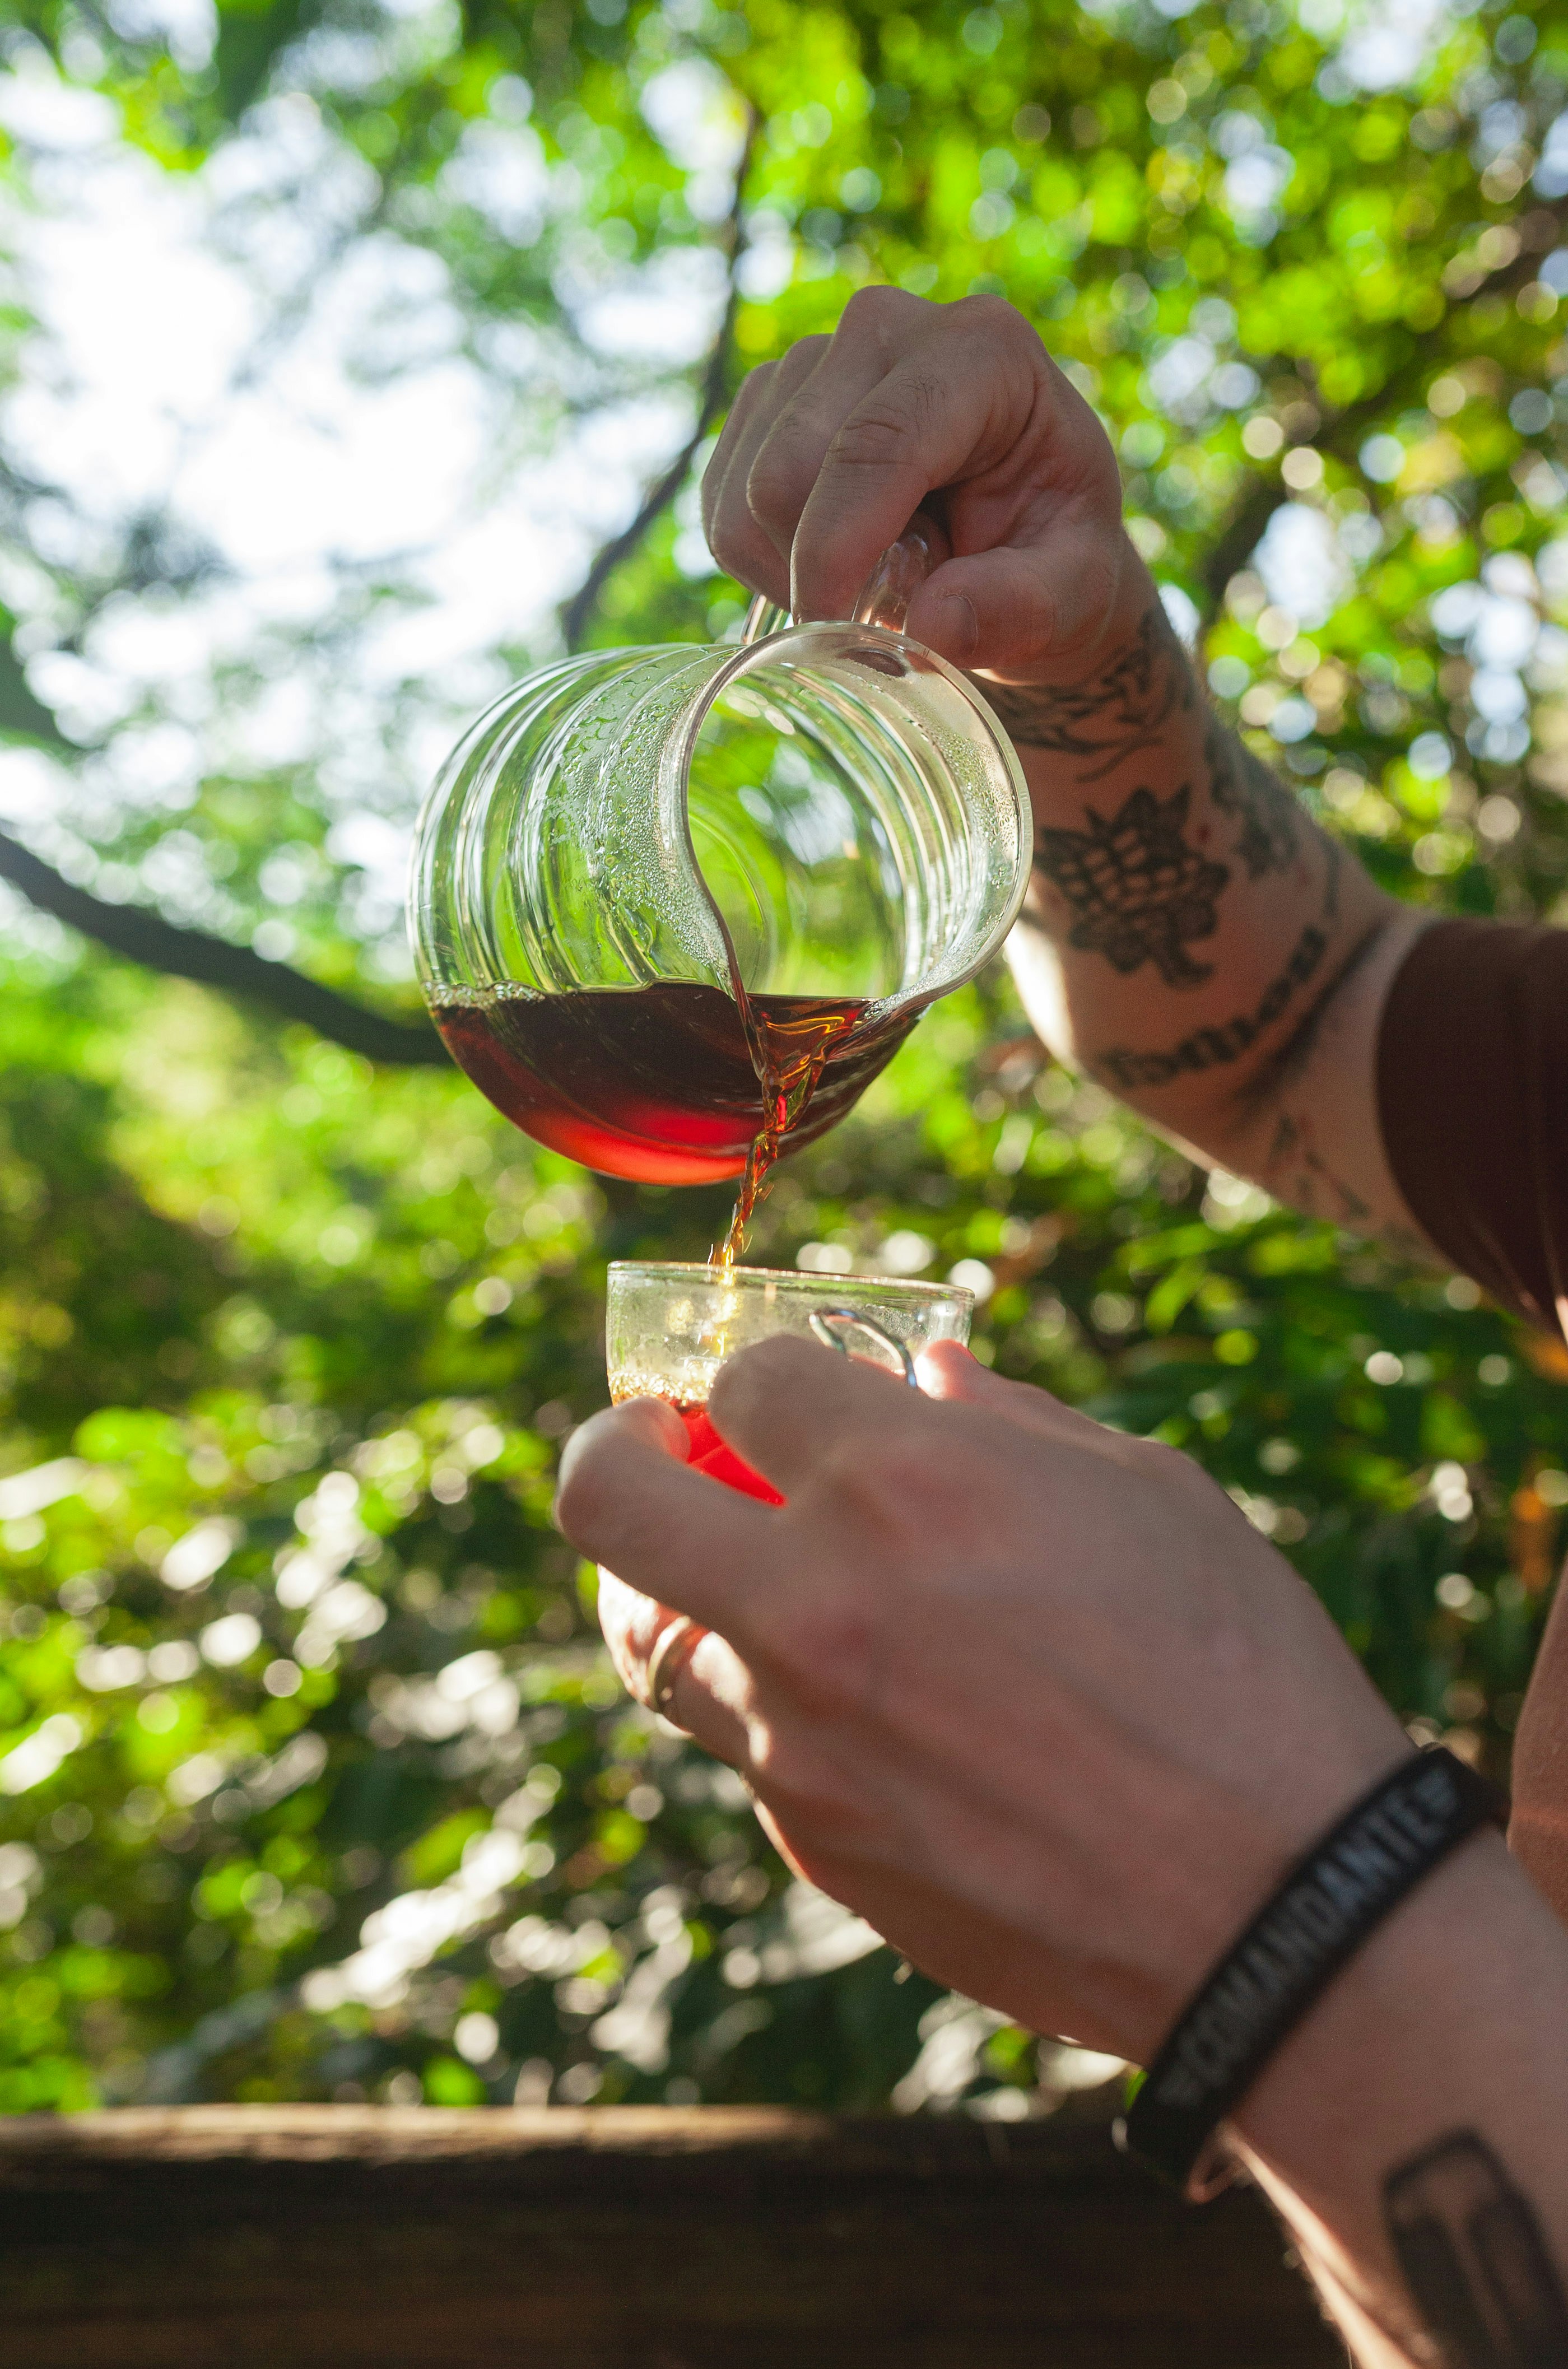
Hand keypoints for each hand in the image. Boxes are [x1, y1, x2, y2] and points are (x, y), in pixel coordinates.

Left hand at [556, 1338, 1408, 2066]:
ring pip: (652, 1640)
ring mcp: (796, 1737)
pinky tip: (874, 1709)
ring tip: (757, 1583)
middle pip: (604, 1498)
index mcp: (904, 1482)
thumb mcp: (1144, 1494)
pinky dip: (778, 1707)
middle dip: (614, 1450)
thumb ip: (1007, 1422)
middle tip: (657, 1449)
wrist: (1278, 1908)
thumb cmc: (1236, 1671)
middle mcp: (816, 1602)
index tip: (790, 1393)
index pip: (744, 1380)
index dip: (767, 1374)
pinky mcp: (814, 1842)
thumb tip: (925, 1372)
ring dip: (689, 1593)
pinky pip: (747, 1747)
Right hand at [701, 288, 1147, 680]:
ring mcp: (816, 358)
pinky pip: (721, 503)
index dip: (837, 548)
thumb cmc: (1058, 561)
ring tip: (869, 579)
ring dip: (791, 570)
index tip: (835, 632)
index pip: (875, 443)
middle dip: (817, 568)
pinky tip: (827, 564)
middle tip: (883, 611)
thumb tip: (933, 625)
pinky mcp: (769, 401)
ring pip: (744, 492)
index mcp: (982, 352)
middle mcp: (888, 328)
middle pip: (787, 469)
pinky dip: (762, 561)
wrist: (1026, 541)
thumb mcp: (1076, 596)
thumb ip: (1022, 608)